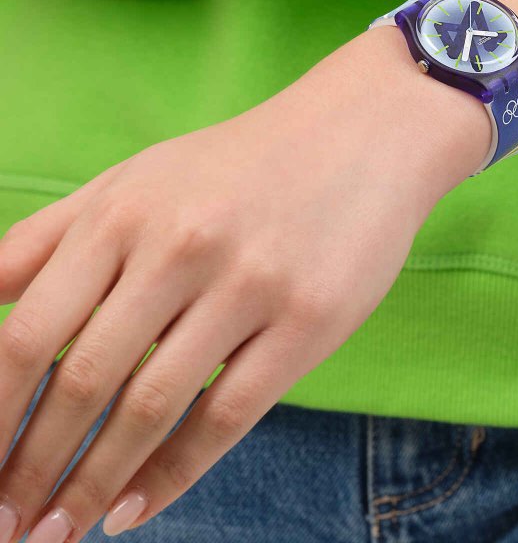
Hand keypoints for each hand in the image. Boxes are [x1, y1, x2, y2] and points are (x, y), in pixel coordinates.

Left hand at [0, 25, 487, 541]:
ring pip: (150, 409)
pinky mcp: (309, 320)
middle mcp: (181, 246)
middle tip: (7, 525)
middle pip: (82, 380)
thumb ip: (52, 237)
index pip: (25, 334)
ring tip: (59, 531)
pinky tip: (135, 509)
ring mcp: (251, 284)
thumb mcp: (139, 178)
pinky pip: (227, 416)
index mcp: (125, 210)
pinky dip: (173, 475)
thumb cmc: (239, 164)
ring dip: (93, 485)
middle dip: (32, 467)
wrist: (362, 135)